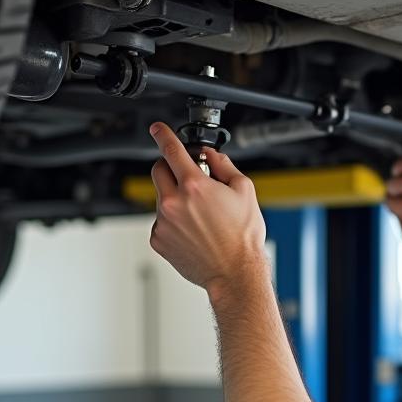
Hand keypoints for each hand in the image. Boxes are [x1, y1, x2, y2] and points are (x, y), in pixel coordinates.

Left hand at [148, 121, 266, 292]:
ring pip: (161, 197)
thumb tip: (211, 156)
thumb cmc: (243, 237)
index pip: (171, 150)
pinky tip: (193, 231)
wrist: (235, 273)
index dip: (162, 134)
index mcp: (195, 186)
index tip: (157, 129)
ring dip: (175, 198)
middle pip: (158, 170)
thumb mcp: (244, 192)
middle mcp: (173, 202)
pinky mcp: (158, 239)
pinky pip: (160, 221)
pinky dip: (173, 221)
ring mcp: (163, 222)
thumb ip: (224, 166)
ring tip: (200, 216)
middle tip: (188, 177)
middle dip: (171, 168)